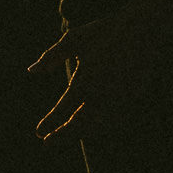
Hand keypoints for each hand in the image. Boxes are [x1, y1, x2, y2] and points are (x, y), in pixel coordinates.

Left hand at [27, 0, 168, 139]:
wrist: (140, 29)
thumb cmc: (102, 32)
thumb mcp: (72, 40)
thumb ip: (51, 57)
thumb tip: (31, 71)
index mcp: (85, 81)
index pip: (63, 110)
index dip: (50, 122)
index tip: (38, 132)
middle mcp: (102, 95)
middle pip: (79, 124)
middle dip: (62, 135)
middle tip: (47, 143)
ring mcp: (120, 98)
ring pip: (98, 125)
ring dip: (81, 133)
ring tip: (66, 134)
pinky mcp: (133, 97)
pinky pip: (115, 119)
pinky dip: (101, 126)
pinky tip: (92, 125)